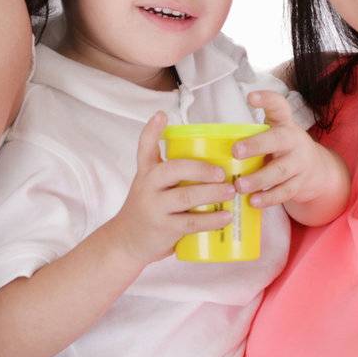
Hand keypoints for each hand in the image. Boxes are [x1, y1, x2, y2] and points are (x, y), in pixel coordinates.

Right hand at [102, 111, 235, 262]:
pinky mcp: (164, 228)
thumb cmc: (147, 209)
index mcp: (146, 172)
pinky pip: (191, 222)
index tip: (162, 115)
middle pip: (174, 169)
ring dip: (213, 193)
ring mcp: (155, 207)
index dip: (152, 130)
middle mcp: (148, 185)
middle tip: (222, 172)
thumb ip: (170, 173)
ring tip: (231, 191)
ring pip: (186, 196)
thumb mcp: (150, 186)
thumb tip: (212, 162)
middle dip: (201, 168)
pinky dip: (212, 219)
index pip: (145, 147)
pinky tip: (227, 216)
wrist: (126, 242)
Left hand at [235, 90, 348, 210]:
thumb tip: (211, 141)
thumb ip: (252, 132)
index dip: (266, 99)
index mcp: (284, 123)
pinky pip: (285, 192)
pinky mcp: (301, 183)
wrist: (316, 168)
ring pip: (280, 170)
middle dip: (256, 145)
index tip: (250, 96)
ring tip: (239, 185)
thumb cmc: (282, 147)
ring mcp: (300, 162)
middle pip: (278, 140)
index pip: (278, 105)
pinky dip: (268, 198)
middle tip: (235, 151)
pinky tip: (253, 201)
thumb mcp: (273, 132)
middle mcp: (294, 139)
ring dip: (259, 178)